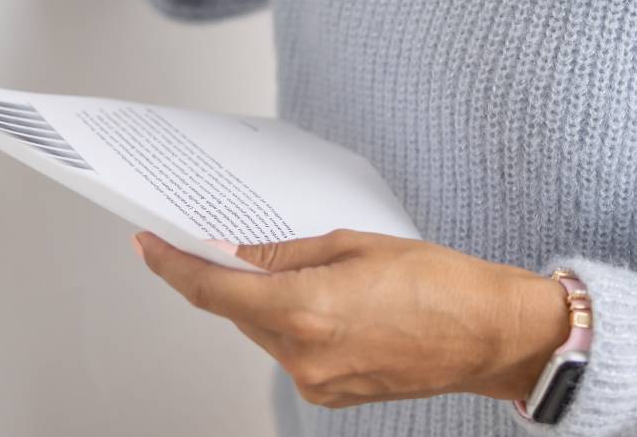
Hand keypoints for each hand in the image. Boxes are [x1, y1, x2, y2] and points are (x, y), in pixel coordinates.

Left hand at [132, 227, 572, 408]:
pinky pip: (292, 352)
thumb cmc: (438, 281)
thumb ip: (286, 254)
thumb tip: (237, 253)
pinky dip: (291, 323)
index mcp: (306, 308)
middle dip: (226, 276)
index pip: (214, 290)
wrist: (488, 334)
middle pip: (237, 311)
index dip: (173, 266)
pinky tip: (319, 300)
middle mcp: (303, 354)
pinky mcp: (332, 393)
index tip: (149, 244)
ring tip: (293, 269)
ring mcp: (317, 380)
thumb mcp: (354, 244)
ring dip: (263, 301)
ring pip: (264, 332)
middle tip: (220, 242)